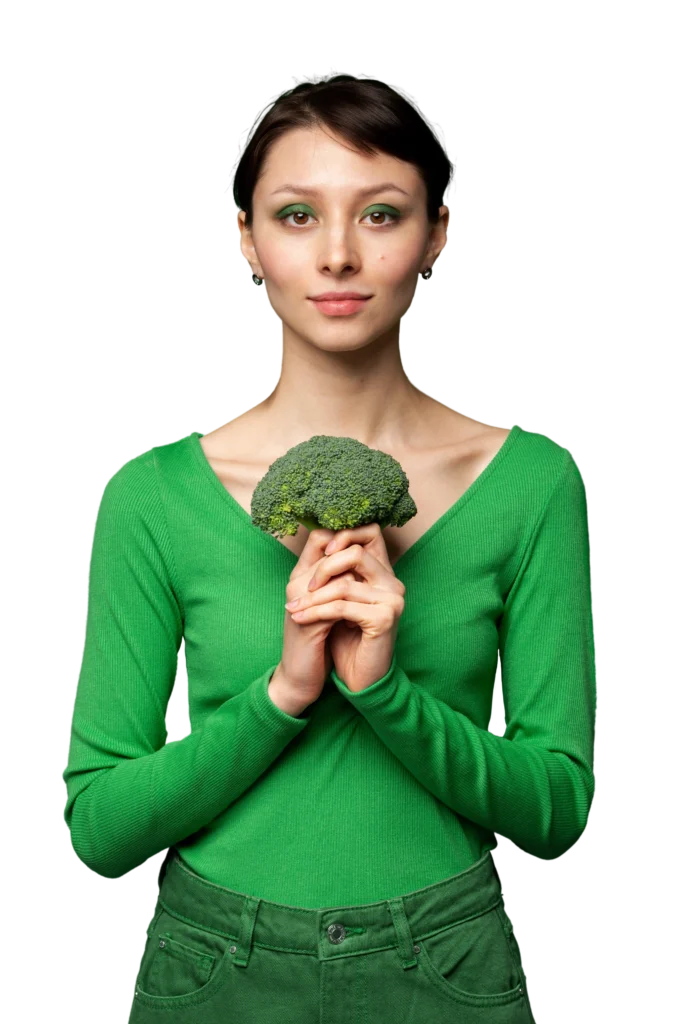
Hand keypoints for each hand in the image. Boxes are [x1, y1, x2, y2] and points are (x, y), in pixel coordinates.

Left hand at [285, 523, 404, 691]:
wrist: (356, 678)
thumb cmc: (343, 638)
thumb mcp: (334, 598)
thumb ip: (333, 570)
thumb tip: (318, 535)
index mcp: (383, 572)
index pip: (369, 532)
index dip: (341, 535)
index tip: (318, 556)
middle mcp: (393, 582)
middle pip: (355, 552)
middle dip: (323, 568)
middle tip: (303, 589)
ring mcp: (392, 599)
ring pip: (344, 584)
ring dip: (312, 598)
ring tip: (294, 609)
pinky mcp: (385, 618)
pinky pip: (342, 607)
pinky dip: (316, 613)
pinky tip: (301, 619)